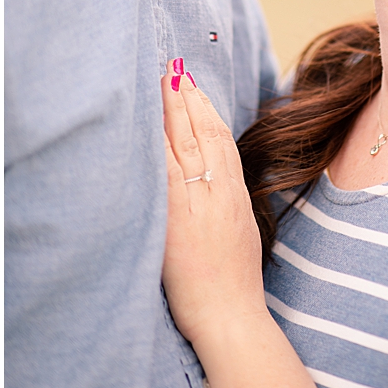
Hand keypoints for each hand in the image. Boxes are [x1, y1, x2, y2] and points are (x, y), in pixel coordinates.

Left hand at [161, 62, 265, 347]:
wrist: (233, 318)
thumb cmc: (232, 284)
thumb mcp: (239, 232)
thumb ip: (224, 203)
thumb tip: (212, 181)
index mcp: (235, 196)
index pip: (222, 140)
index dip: (206, 109)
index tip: (192, 85)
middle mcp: (220, 195)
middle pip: (205, 135)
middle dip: (188, 99)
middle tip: (174, 68)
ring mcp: (200, 206)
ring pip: (188, 147)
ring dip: (174, 111)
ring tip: (163, 82)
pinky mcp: (178, 222)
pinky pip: (168, 175)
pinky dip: (160, 146)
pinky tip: (148, 127)